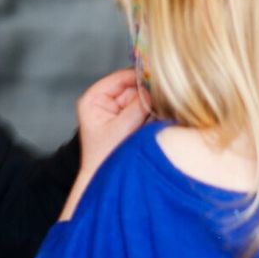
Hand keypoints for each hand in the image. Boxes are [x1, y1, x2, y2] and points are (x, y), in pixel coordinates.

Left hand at [62, 69, 152, 218]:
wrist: (104, 180)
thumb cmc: (104, 158)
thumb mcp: (121, 130)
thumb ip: (137, 107)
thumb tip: (153, 90)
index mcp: (94, 98)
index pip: (121, 77)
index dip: (141, 77)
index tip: (161, 79)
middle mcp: (105, 100)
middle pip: (135, 87)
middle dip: (150, 94)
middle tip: (164, 101)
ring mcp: (118, 110)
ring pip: (143, 98)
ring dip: (153, 106)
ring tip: (157, 117)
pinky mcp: (129, 119)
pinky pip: (146, 110)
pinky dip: (154, 114)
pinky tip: (157, 122)